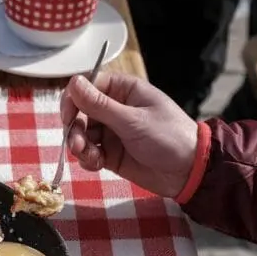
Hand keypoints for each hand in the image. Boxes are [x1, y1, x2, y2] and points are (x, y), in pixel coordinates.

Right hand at [60, 72, 198, 197]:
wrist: (189, 172)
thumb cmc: (168, 137)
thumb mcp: (133, 120)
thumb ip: (100, 105)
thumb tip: (73, 82)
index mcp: (124, 91)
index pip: (87, 86)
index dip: (73, 99)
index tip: (67, 116)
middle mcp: (115, 109)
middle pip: (80, 112)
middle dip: (74, 128)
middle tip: (76, 145)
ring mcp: (112, 132)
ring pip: (82, 134)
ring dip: (79, 146)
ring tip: (89, 157)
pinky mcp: (111, 153)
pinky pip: (89, 152)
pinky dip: (88, 159)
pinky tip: (97, 165)